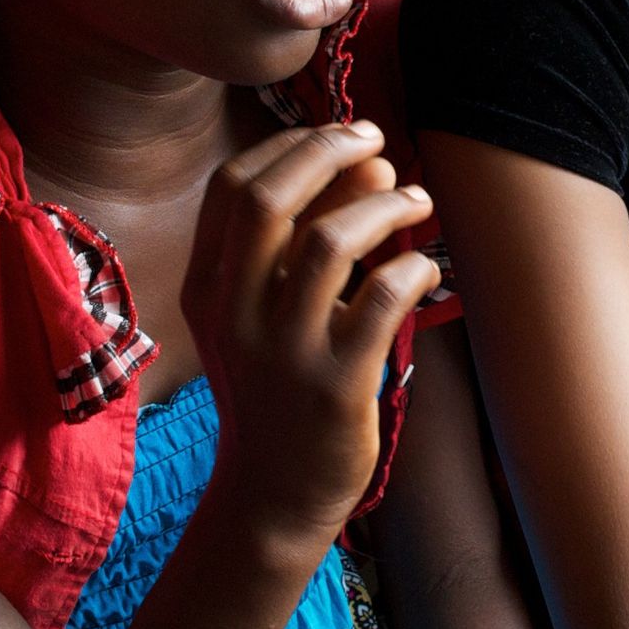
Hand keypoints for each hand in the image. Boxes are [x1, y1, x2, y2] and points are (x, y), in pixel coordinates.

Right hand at [184, 121, 442, 536]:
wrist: (273, 494)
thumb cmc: (277, 389)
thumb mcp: (264, 315)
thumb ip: (302, 240)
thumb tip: (366, 158)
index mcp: (208, 288)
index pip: (233, 187)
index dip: (291, 146)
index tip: (339, 134)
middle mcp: (236, 314)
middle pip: (270, 200)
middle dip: (328, 151)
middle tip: (376, 140)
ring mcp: (284, 352)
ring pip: (330, 243)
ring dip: (383, 205)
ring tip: (416, 200)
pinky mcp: (335, 387)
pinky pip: (379, 301)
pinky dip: (408, 267)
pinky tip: (420, 266)